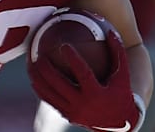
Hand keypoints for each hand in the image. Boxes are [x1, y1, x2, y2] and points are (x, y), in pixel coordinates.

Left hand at [29, 31, 143, 130]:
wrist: (119, 123)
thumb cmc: (120, 93)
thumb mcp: (123, 75)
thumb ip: (118, 53)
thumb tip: (112, 32)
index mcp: (96, 93)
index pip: (82, 74)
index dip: (73, 59)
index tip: (64, 45)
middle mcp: (83, 104)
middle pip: (59, 84)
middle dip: (46, 68)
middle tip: (39, 53)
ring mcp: (73, 112)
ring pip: (48, 93)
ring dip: (37, 77)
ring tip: (31, 62)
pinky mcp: (66, 115)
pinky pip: (48, 100)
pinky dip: (39, 88)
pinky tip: (33, 75)